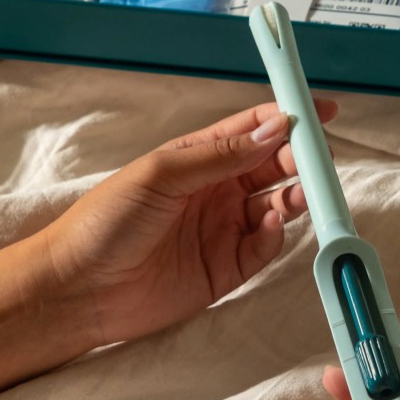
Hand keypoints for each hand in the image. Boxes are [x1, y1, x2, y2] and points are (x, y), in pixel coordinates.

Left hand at [41, 100, 336, 345]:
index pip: (251, 131)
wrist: (79, 289)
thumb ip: (219, 154)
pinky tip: (272, 225)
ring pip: (277, 205)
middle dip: (299, 157)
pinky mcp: (227, 268)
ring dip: (296, 195)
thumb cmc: (105, 222)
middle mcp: (216, 190)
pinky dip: (276, 235)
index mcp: (197, 158)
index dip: (286, 118)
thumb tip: (274, 130)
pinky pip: (265, 247)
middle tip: (321, 156)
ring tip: (307, 191)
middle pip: (272, 166)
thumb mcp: (161, 174)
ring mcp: (224, 229)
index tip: (319, 110)